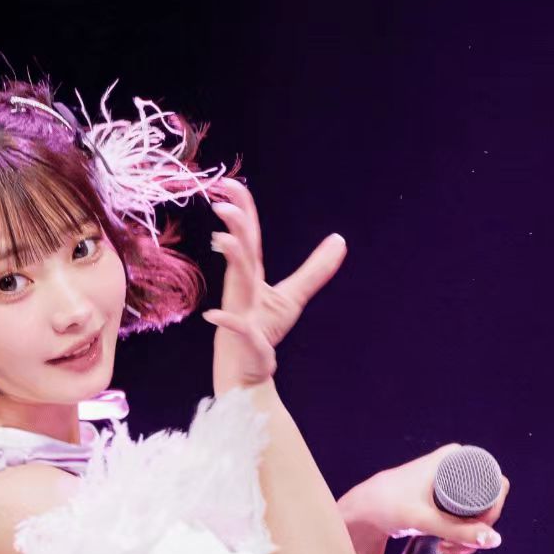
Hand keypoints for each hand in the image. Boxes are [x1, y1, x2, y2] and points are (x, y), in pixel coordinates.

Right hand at [205, 176, 347, 375]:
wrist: (247, 370)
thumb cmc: (263, 331)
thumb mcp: (293, 297)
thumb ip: (315, 269)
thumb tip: (340, 240)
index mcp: (251, 275)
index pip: (248, 237)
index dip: (242, 209)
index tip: (231, 183)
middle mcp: (242, 288)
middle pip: (241, 254)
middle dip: (235, 230)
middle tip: (224, 206)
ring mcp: (240, 312)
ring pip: (236, 284)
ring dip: (231, 262)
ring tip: (223, 241)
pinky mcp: (243, 338)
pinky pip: (234, 328)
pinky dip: (225, 322)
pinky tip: (214, 317)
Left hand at [338, 445, 510, 553]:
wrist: (363, 510)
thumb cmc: (387, 505)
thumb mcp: (425, 520)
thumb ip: (459, 531)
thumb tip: (495, 540)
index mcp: (456, 459)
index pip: (495, 485)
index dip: (492, 512)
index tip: (476, 532)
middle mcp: (458, 467)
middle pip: (488, 503)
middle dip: (478, 530)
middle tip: (456, 547)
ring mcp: (453, 484)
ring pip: (478, 514)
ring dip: (469, 537)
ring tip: (448, 549)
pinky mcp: (445, 500)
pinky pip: (465, 518)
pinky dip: (461, 536)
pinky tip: (448, 547)